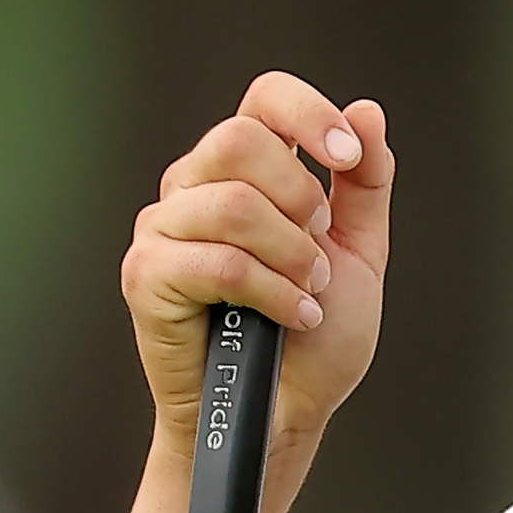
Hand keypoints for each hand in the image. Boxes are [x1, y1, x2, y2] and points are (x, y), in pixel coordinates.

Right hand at [123, 73, 394, 454]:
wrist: (285, 413)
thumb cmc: (313, 338)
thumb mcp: (357, 254)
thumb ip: (364, 186)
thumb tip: (367, 113)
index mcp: (244, 168)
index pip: (265, 99)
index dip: (308, 115)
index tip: (347, 158)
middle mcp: (195, 184)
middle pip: (242, 140)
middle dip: (302, 202)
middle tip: (319, 258)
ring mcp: (163, 227)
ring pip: (234, 205)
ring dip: (293, 258)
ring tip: (308, 295)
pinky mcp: (145, 274)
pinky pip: (218, 262)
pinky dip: (272, 293)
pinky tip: (292, 317)